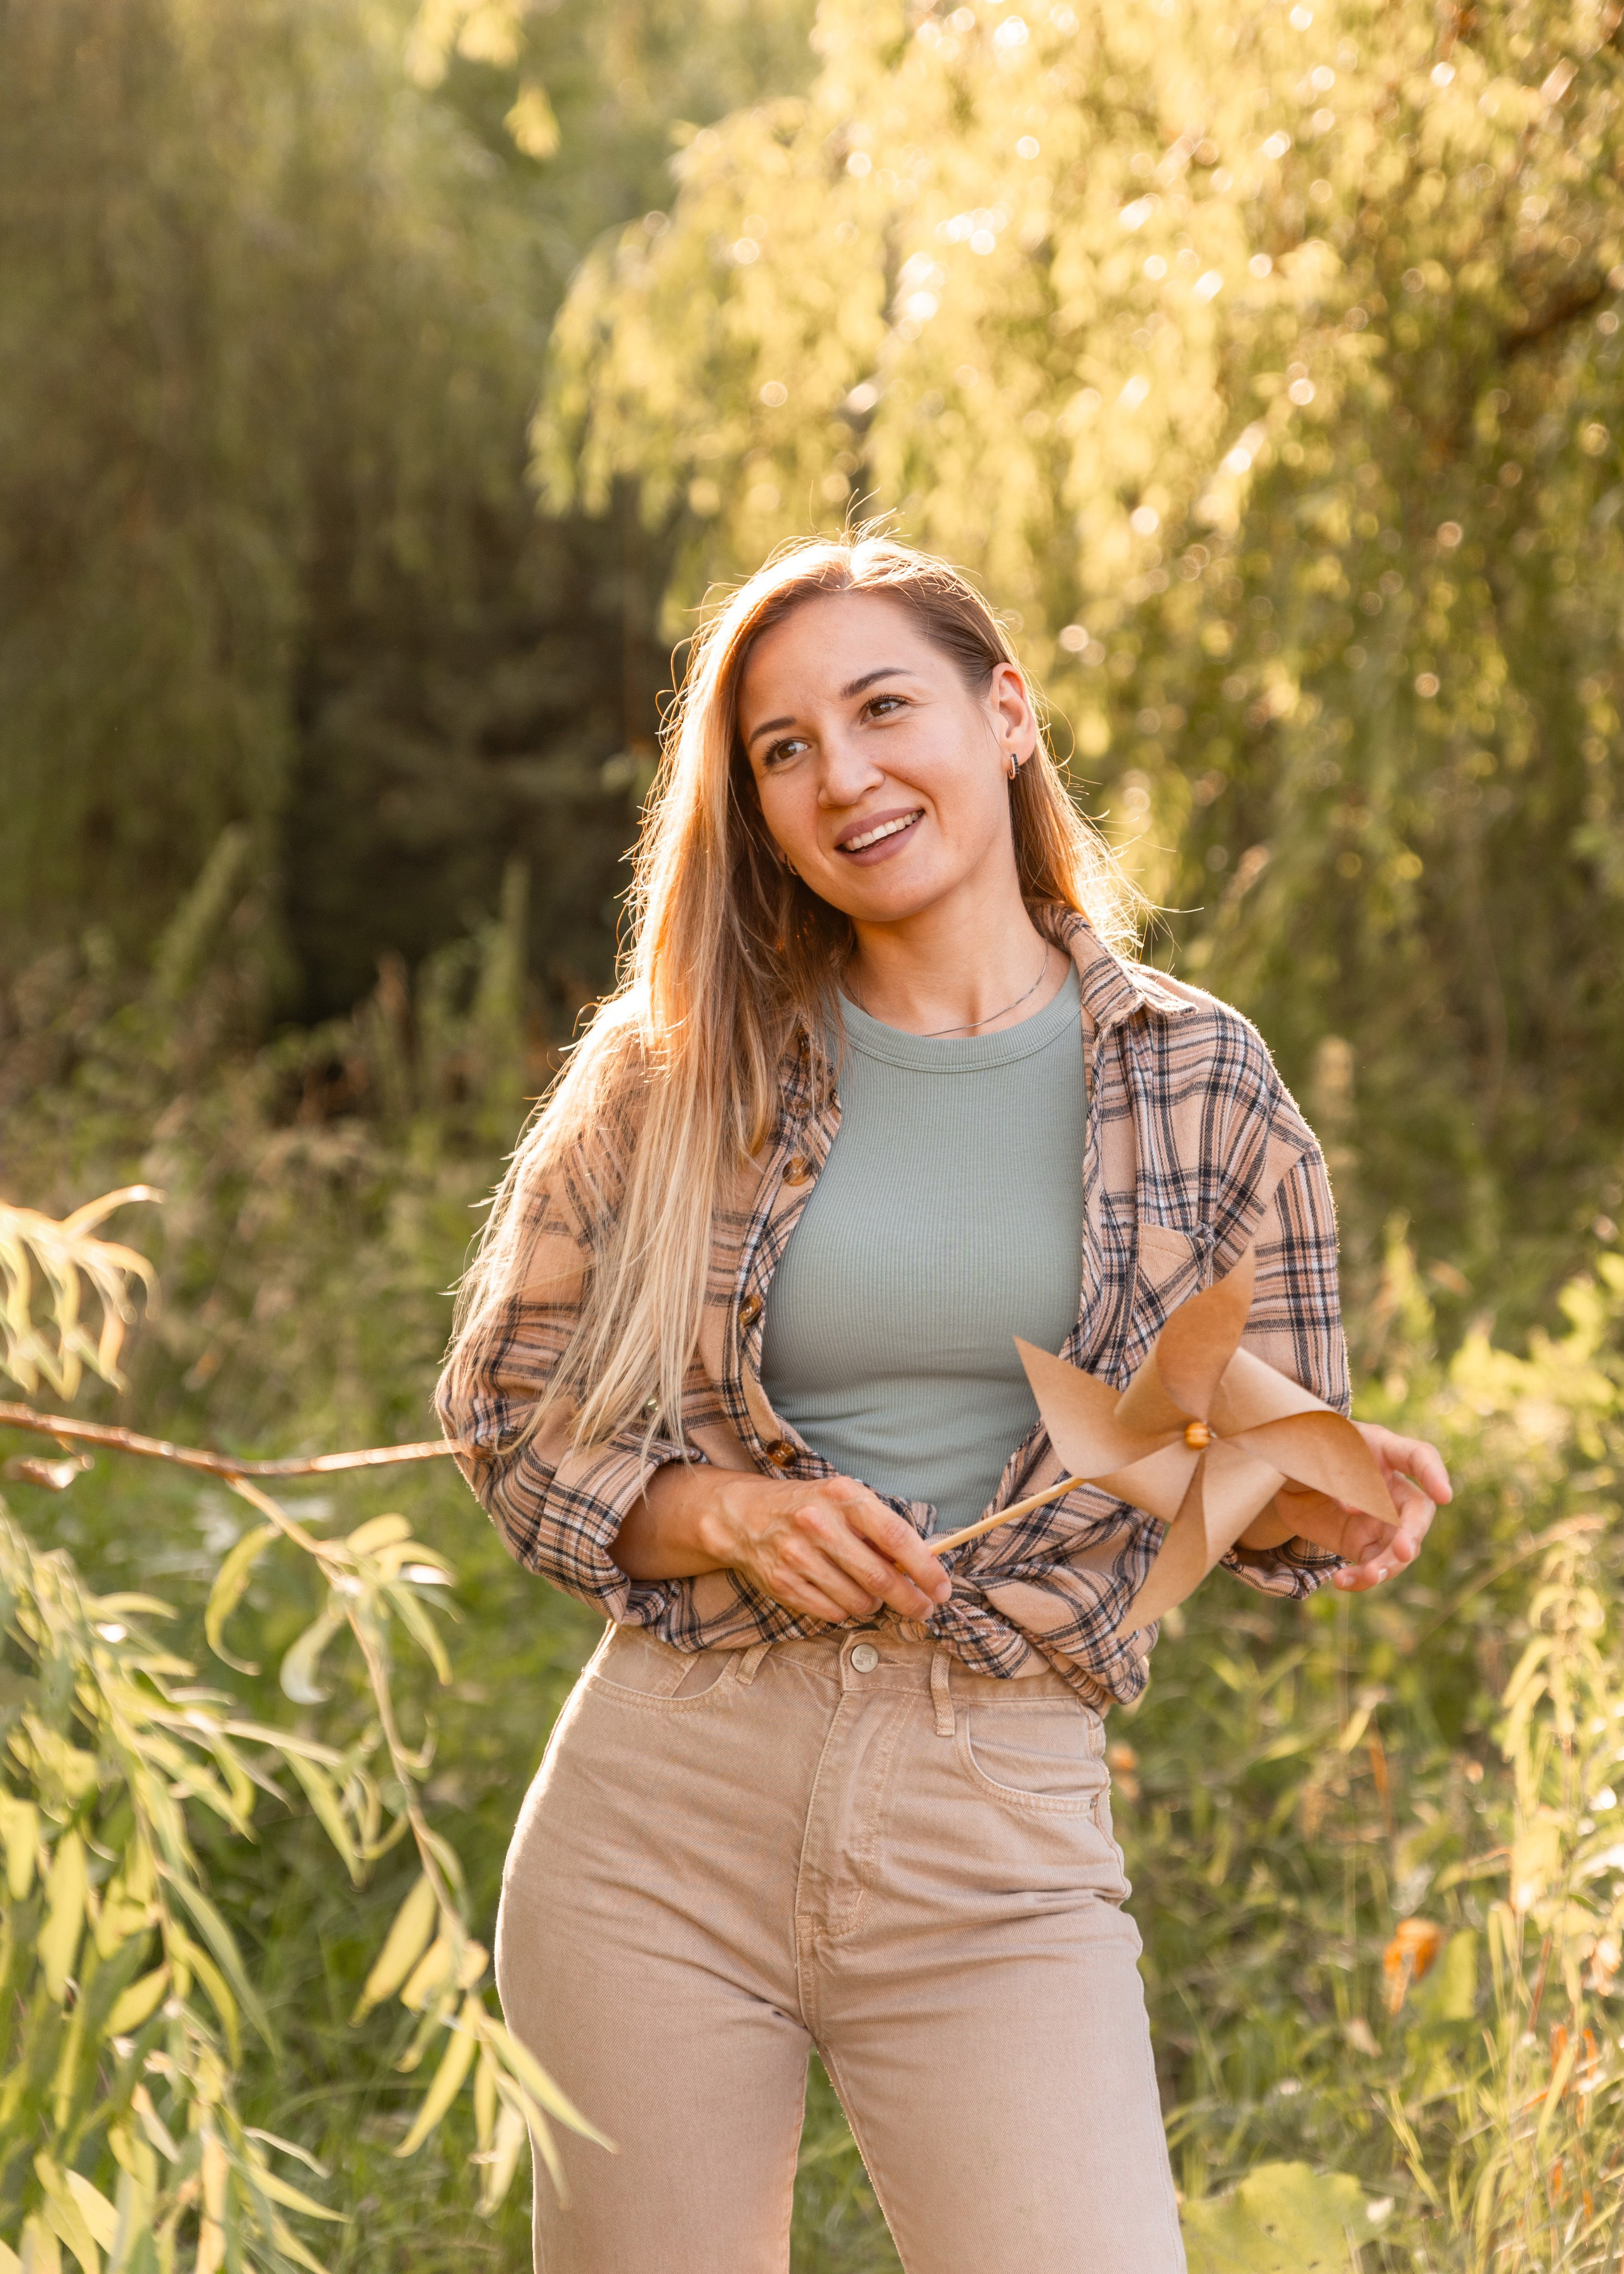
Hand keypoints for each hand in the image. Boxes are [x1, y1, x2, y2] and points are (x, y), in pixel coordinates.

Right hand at [612, 1462, 952, 1625]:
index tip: (942, 1589)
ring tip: (873, 1596)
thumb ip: (883, 1529)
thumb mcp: (847, 1500)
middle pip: (879, 1579)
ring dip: (875, 1606)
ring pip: (858, 1602)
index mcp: (843, 1495)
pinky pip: (832, 1613)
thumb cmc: (811, 1507)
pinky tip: (844, 1596)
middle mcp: (818, 1523)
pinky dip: (847, 1612)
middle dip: (910, 1601)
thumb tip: (926, 1566)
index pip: (896, 1536)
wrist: (745, 1516)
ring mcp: (797, 1555)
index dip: (925, 1568)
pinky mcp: (782, 1584)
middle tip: (922, 1609)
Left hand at [1271, 1421, 1451, 1592]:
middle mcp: (1390, 1489)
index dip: (1434, 1474)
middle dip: (1413, 1533)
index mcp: (1382, 1451)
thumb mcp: (1312, 1454)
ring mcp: (1381, 1520)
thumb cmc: (1302, 1453)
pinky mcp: (1364, 1545)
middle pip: (1417, 1512)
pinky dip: (1361, 1579)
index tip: (1445, 1496)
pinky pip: (1372, 1566)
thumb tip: (1356, 1509)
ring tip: (1369, 1575)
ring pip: (1400, 1548)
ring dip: (1389, 1565)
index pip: (1419, 1457)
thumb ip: (1335, 1476)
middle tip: (1403, 1551)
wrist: (1281, 1480)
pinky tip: (1342, 1581)